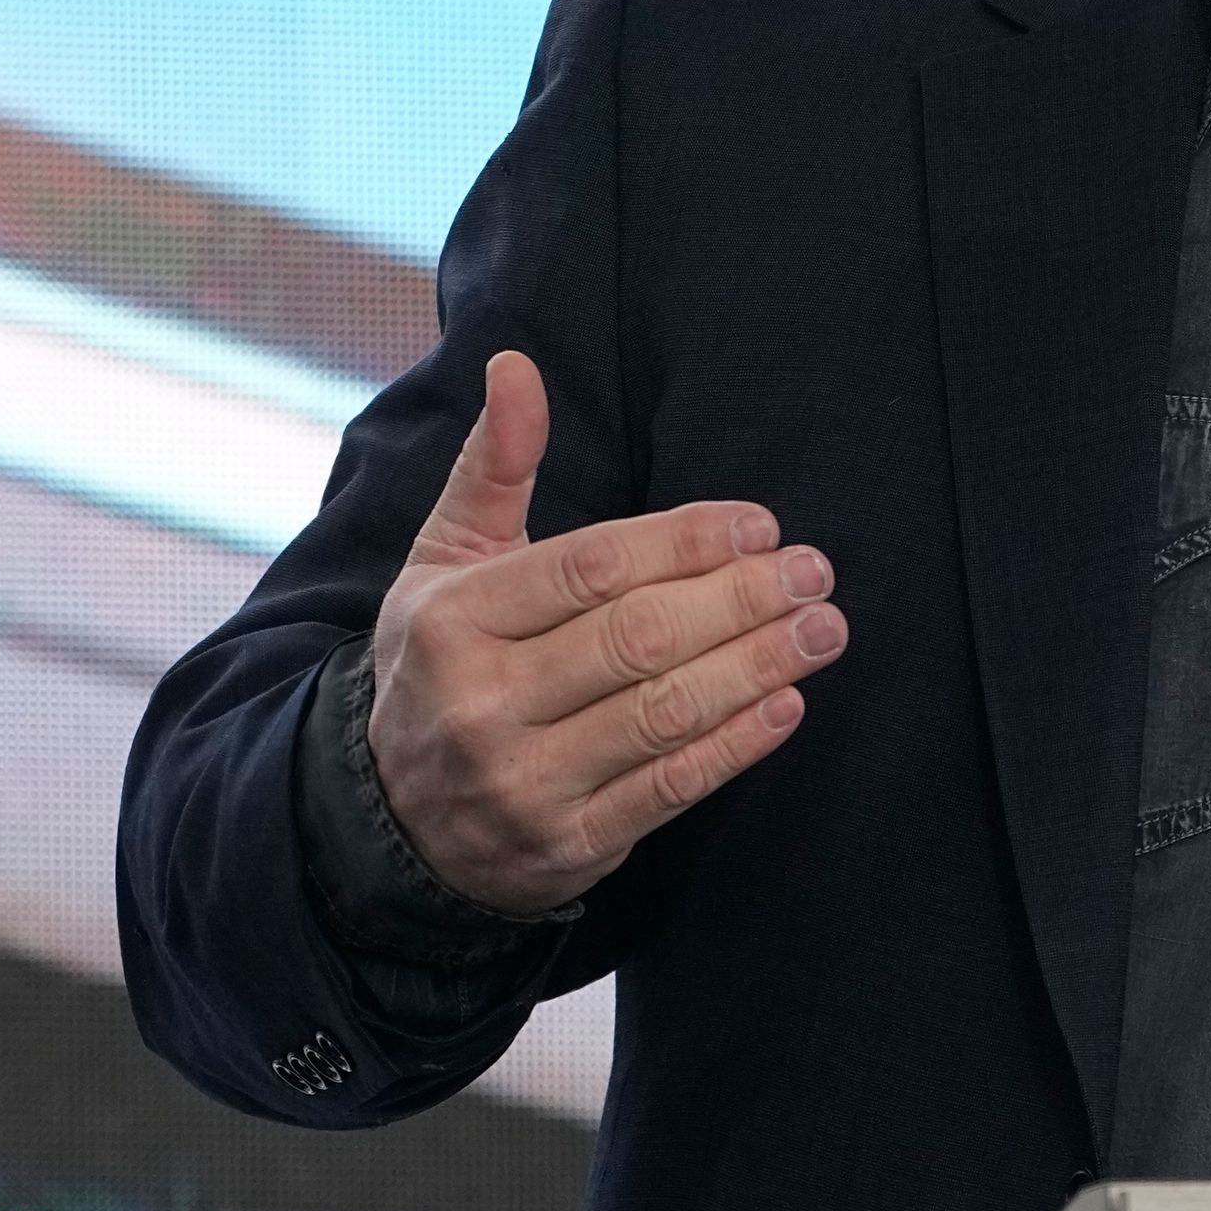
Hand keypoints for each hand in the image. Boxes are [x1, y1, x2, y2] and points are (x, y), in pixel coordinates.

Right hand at [364, 350, 846, 915]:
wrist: (387, 818)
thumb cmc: (441, 661)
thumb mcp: (446, 560)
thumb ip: (494, 465)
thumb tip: (516, 365)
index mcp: (454, 619)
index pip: (591, 569)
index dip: (685, 543)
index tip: (760, 525)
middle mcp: (481, 702)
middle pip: (637, 639)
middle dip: (739, 601)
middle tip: (813, 573)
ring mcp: (522, 782)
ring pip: (662, 715)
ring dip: (757, 668)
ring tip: (823, 630)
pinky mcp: (564, 844)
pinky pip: (666, 790)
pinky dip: (734, 747)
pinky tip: (786, 705)